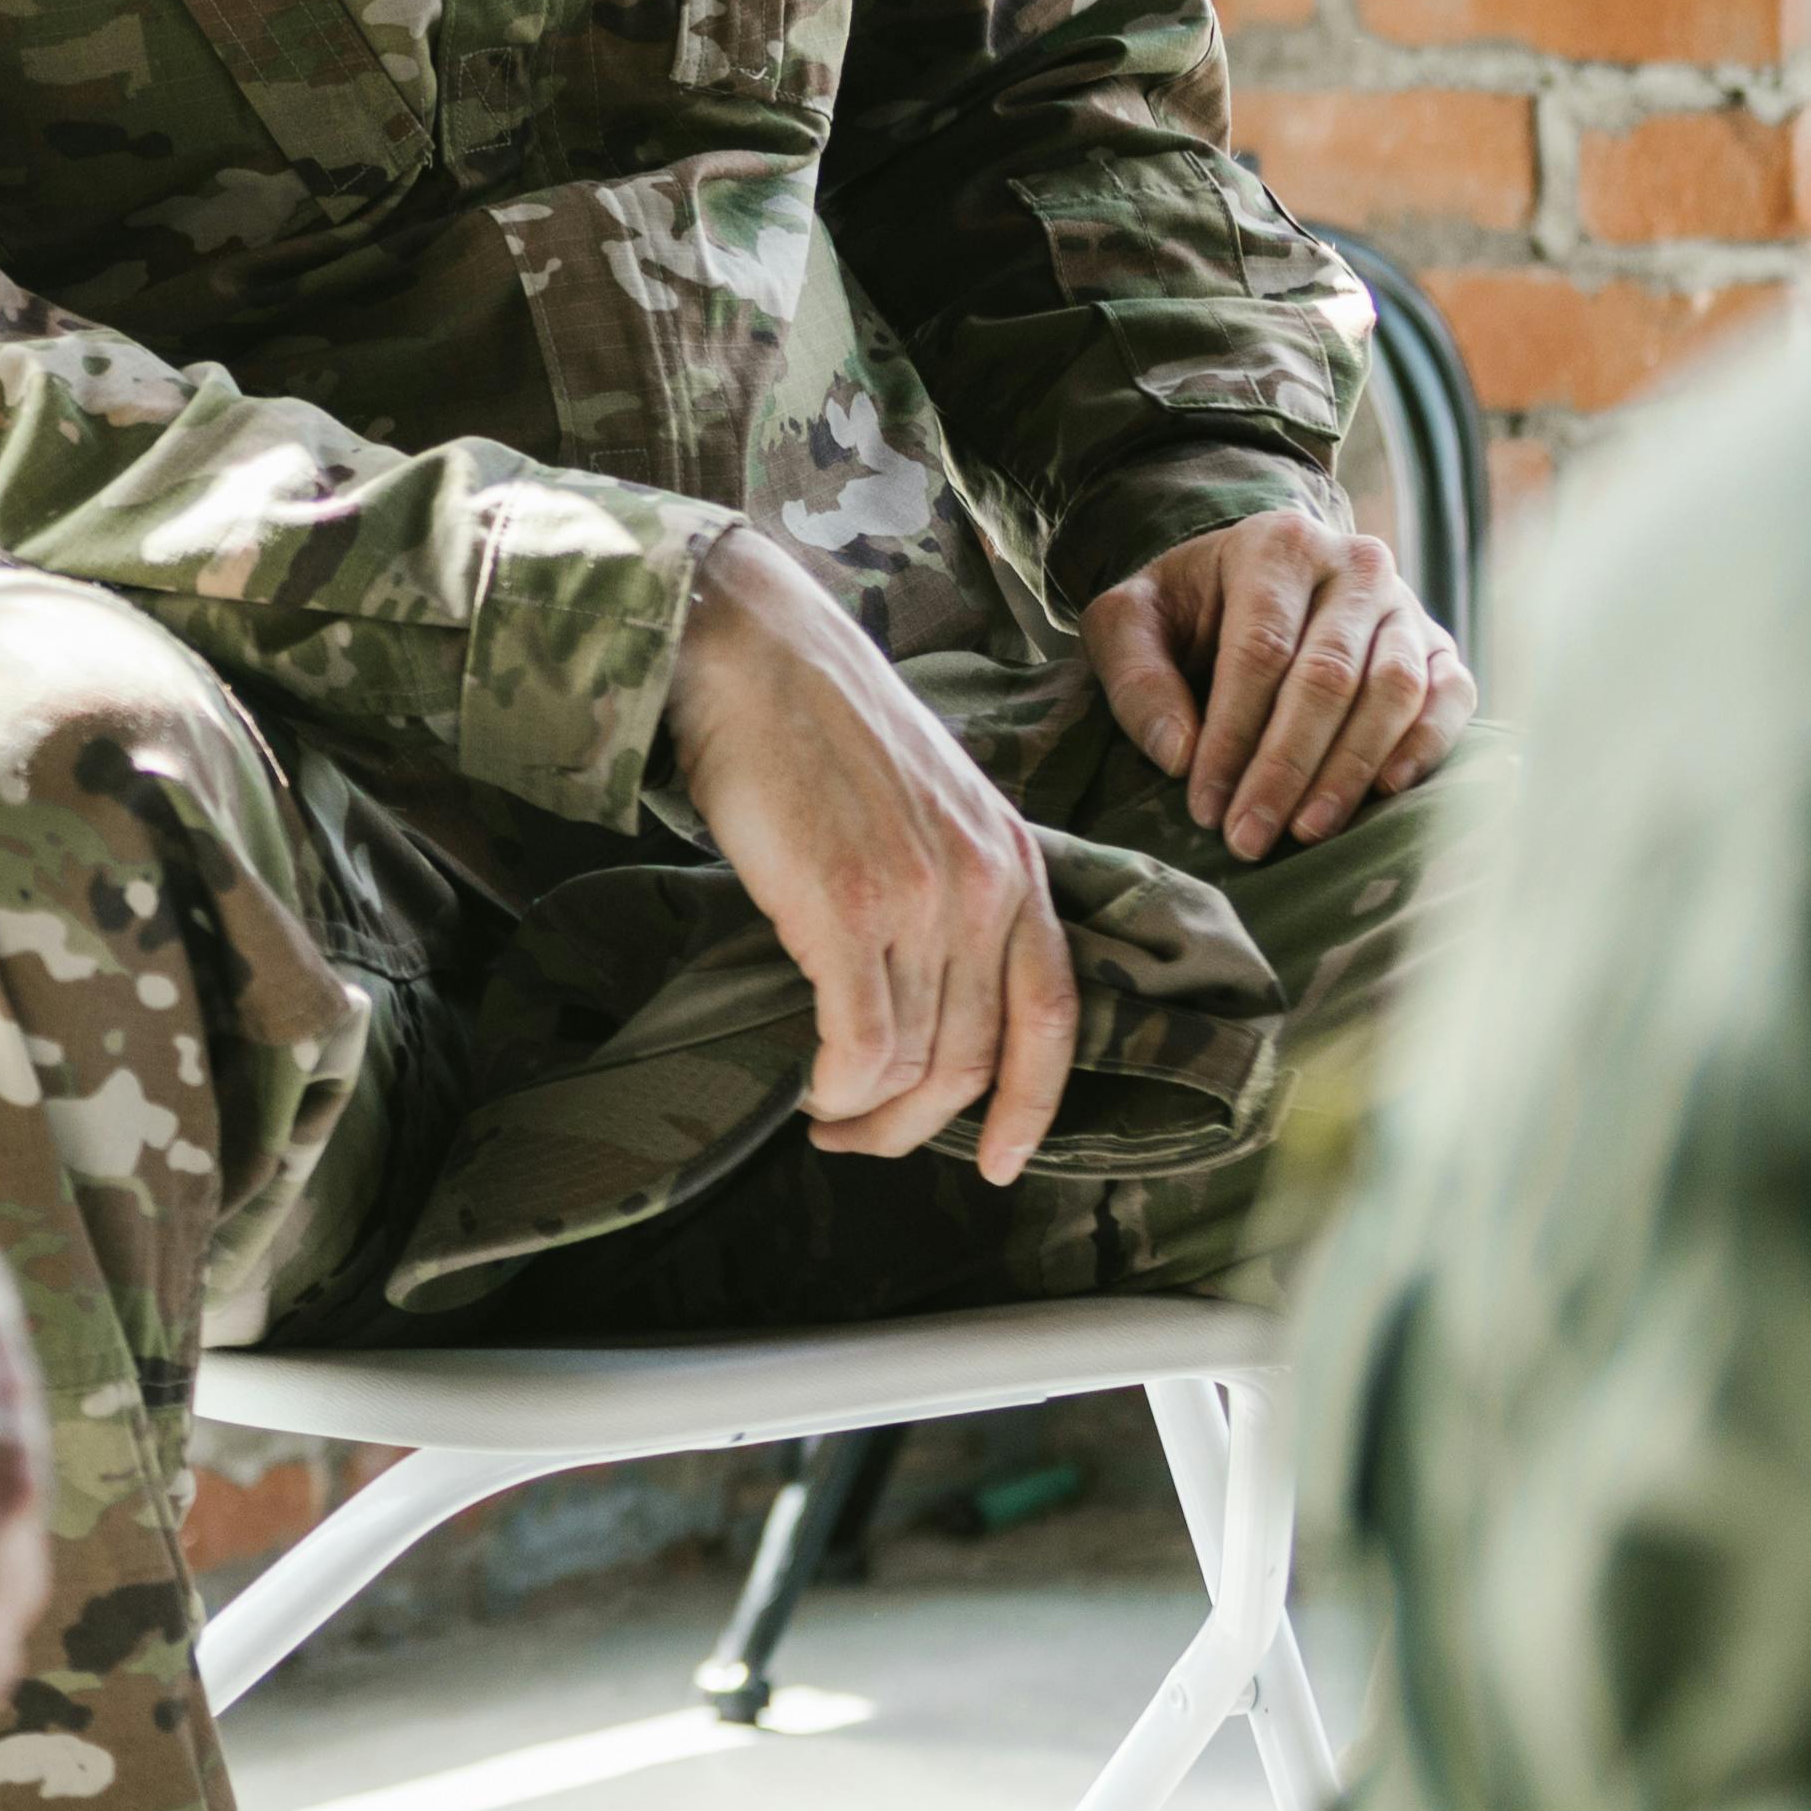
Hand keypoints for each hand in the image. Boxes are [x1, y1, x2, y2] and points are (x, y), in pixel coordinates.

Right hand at [660, 529, 1075, 1185]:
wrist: (755, 649)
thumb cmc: (822, 720)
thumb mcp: (930, 801)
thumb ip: (950, 885)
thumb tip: (922, 988)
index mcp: (1015, 861)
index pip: (1054, 1015)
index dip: (1034, 1105)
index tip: (1005, 1162)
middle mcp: (986, 887)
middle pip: (977, 1059)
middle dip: (920, 1126)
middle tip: (860, 1138)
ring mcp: (921, 899)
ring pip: (916, 1063)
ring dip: (866, 1113)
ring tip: (823, 1113)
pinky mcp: (848, 906)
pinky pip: (860, 1043)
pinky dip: (835, 1084)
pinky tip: (807, 1085)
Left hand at [1084, 506, 1472, 860]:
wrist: (1245, 577)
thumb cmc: (1185, 607)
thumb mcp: (1129, 622)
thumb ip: (1138, 678)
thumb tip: (1180, 756)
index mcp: (1277, 546)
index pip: (1260, 652)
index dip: (1232, 736)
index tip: (1205, 806)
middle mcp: (1355, 565)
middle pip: (1328, 677)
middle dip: (1286, 768)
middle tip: (1249, 837)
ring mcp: (1405, 605)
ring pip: (1393, 691)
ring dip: (1349, 770)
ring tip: (1306, 830)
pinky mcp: (1439, 645)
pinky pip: (1451, 696)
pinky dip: (1425, 746)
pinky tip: (1385, 793)